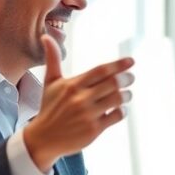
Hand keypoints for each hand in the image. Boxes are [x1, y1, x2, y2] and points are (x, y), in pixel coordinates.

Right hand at [24, 34, 134, 171]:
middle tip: (131, 78)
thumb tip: (46, 36)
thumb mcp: (50, 83)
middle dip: (126, 79)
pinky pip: (116, 116)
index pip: (101, 70)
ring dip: (127, 95)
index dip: (118, 65)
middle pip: (113, 83)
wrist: (43, 138)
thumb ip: (52, 59)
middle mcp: (80, 99)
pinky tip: (121, 109)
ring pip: (117, 99)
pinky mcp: (94, 129)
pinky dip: (123, 111)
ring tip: (127, 94)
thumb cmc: (50, 108)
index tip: (131, 62)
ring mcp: (88, 115)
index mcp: (72, 85)